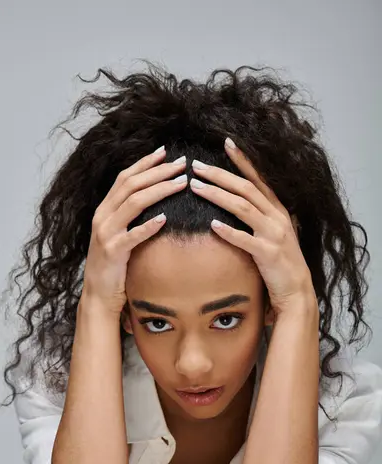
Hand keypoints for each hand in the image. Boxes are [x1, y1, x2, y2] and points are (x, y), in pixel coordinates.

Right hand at [82, 147, 186, 313]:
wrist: (98, 294)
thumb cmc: (114, 265)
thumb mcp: (119, 235)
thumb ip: (130, 217)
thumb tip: (153, 198)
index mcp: (104, 209)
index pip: (125, 178)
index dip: (145, 163)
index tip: (166, 153)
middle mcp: (102, 216)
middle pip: (131, 185)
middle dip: (158, 172)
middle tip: (181, 164)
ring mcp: (106, 233)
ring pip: (133, 203)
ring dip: (159, 190)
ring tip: (181, 183)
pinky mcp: (112, 252)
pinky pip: (133, 235)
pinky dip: (149, 225)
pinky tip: (165, 218)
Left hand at [190, 139, 315, 315]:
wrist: (297, 291)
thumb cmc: (280, 263)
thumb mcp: (273, 233)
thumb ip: (259, 217)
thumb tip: (238, 202)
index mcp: (278, 210)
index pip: (258, 179)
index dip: (242, 160)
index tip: (226, 143)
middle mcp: (277, 217)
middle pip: (245, 189)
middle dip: (219, 175)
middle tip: (196, 166)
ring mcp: (273, 234)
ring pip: (242, 208)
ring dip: (217, 196)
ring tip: (196, 187)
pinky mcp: (268, 254)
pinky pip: (245, 240)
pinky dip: (229, 232)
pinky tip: (212, 225)